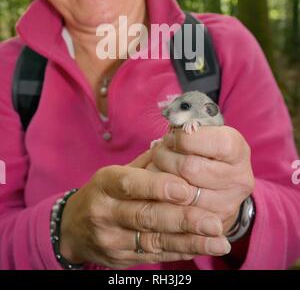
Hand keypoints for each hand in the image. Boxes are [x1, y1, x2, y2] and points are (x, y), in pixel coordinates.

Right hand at [59, 150, 230, 268]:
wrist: (72, 229)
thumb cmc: (104, 193)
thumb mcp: (116, 172)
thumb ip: (148, 163)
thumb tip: (179, 143)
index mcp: (105, 183)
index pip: (130, 184)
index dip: (158, 187)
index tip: (186, 189)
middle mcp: (105, 212)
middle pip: (146, 216)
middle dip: (183, 220)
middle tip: (213, 222)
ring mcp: (111, 239)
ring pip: (154, 241)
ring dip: (190, 241)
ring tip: (218, 241)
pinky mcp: (120, 260)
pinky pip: (154, 256)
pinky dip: (181, 251)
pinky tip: (203, 247)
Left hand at [151, 126, 254, 233]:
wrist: (225, 186)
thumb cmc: (207, 151)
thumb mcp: (205, 133)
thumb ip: (189, 128)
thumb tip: (170, 126)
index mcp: (237, 149)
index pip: (213, 142)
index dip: (185, 138)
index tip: (173, 137)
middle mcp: (239, 178)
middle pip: (190, 168)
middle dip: (166, 156)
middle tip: (159, 151)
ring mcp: (228, 204)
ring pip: (180, 193)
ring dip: (159, 178)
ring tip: (157, 168)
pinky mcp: (212, 224)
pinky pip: (178, 213)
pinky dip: (161, 199)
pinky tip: (159, 190)